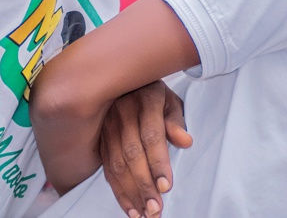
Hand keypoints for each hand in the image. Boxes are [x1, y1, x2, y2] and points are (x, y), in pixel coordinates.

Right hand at [100, 81, 191, 216]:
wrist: (123, 82)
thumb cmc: (153, 95)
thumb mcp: (169, 100)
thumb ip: (176, 121)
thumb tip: (185, 141)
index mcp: (145, 100)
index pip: (151, 135)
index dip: (158, 162)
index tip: (166, 186)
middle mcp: (123, 113)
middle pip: (132, 154)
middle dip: (144, 184)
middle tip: (155, 208)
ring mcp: (108, 127)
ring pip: (117, 164)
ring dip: (131, 192)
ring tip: (144, 214)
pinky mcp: (101, 141)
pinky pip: (108, 169)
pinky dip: (118, 191)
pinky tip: (130, 207)